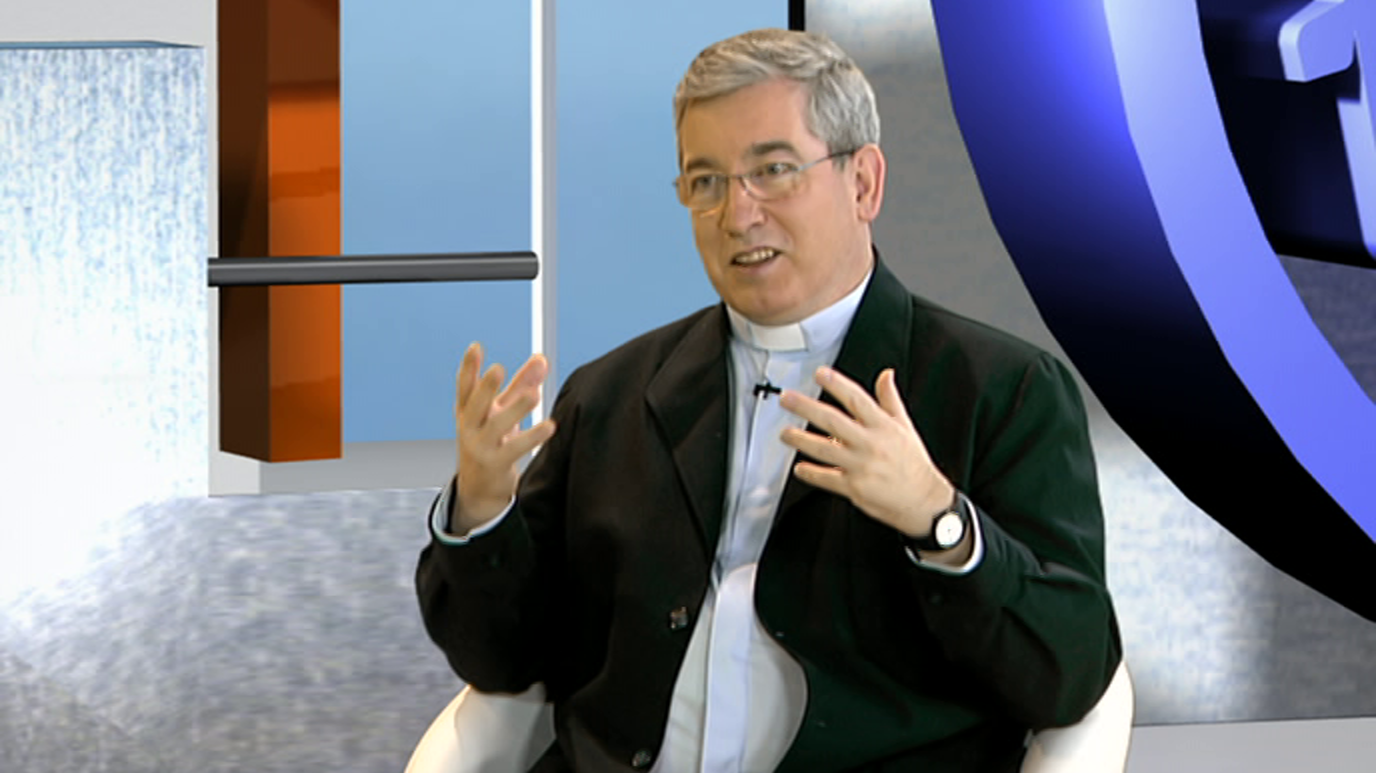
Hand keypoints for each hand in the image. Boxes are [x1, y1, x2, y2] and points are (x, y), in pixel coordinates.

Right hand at [453, 342, 556, 530]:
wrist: (479, 488)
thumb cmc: (491, 442)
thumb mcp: (501, 412)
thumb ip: (521, 385)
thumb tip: (541, 359)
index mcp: (467, 412)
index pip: (464, 387)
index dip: (468, 367)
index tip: (475, 347)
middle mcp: (469, 428)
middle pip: (476, 404)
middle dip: (486, 386)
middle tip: (498, 368)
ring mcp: (480, 447)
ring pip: (496, 426)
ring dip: (516, 409)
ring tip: (534, 395)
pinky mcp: (495, 464)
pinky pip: (514, 449)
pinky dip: (532, 437)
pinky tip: (549, 426)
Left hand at [779, 366, 954, 537]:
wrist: (923, 499)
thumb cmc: (912, 462)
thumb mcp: (905, 426)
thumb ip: (890, 399)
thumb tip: (886, 375)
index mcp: (883, 426)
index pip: (856, 399)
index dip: (837, 384)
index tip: (820, 373)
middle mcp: (870, 444)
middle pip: (833, 421)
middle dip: (806, 408)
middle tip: (788, 399)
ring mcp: (860, 466)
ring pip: (824, 450)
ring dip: (801, 440)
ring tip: (785, 433)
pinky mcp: (854, 487)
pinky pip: (827, 478)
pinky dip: (811, 473)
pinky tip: (799, 468)